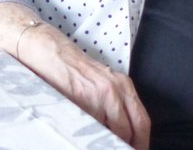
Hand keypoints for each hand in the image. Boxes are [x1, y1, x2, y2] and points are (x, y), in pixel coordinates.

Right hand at [0, 1, 150, 148]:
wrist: (50, 52)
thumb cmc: (74, 69)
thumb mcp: (103, 82)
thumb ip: (117, 104)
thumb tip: (125, 133)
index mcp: (123, 85)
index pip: (142, 122)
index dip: (141, 142)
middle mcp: (115, 89)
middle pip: (133, 130)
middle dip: (128, 145)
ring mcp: (98, 95)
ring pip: (114, 132)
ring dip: (109, 141)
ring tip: (101, 143)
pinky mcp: (80, 99)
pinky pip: (92, 127)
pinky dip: (92, 137)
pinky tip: (87, 136)